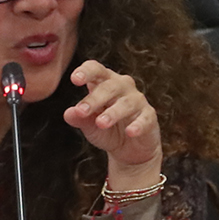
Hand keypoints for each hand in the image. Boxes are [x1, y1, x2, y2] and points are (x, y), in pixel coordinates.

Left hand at [63, 61, 160, 185]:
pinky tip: (130, 132)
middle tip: (82, 111)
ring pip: (127, 102)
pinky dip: (138, 125)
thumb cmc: (106, 130)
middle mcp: (122, 87)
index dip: (86, 71)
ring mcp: (137, 101)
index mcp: (104, 83)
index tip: (75, 79)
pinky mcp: (149, 117)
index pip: (96, 69)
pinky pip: (145, 118)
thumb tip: (69, 113)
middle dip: (95, 98)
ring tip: (101, 123)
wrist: (128, 150)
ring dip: (113, 112)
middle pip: (110, 86)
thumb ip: (80, 119)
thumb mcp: (89, 126)